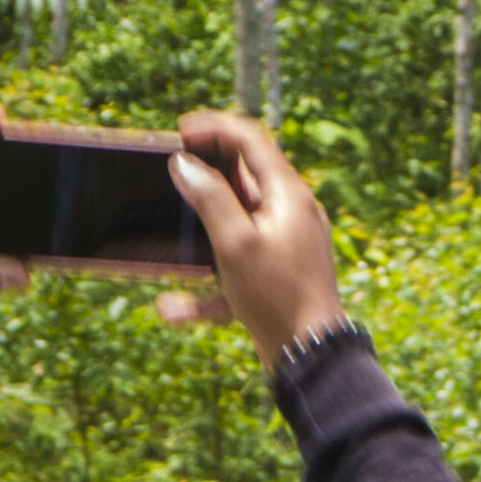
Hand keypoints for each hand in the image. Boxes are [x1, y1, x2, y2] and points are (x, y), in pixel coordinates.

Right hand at [157, 110, 345, 370]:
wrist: (312, 354)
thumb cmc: (276, 296)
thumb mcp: (235, 243)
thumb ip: (210, 199)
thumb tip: (184, 163)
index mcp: (288, 193)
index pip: (251, 139)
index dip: (214, 127)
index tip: (179, 130)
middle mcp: (292, 211)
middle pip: (245, 176)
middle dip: (205, 174)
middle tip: (170, 174)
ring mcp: (288, 241)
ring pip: (237, 223)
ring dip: (201, 231)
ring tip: (168, 235)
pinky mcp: (281, 271)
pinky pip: (238, 264)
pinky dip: (208, 282)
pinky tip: (174, 308)